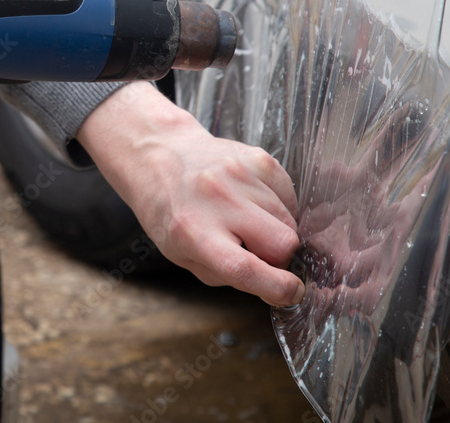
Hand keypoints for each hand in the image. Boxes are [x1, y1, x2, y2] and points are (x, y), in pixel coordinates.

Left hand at [76, 81, 303, 306]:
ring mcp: (240, 173)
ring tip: (247, 222)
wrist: (158, 156)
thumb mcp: (183, 256)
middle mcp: (218, 199)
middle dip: (277, 257)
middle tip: (255, 250)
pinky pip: (289, 195)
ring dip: (276, 229)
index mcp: (194, 232)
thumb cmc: (169, 213)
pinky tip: (254, 203)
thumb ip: (229, 275)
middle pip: (283, 243)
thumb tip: (278, 287)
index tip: (291, 293)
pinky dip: (279, 206)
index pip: (246, 268)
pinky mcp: (257, 157)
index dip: (278, 288)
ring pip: (290, 219)